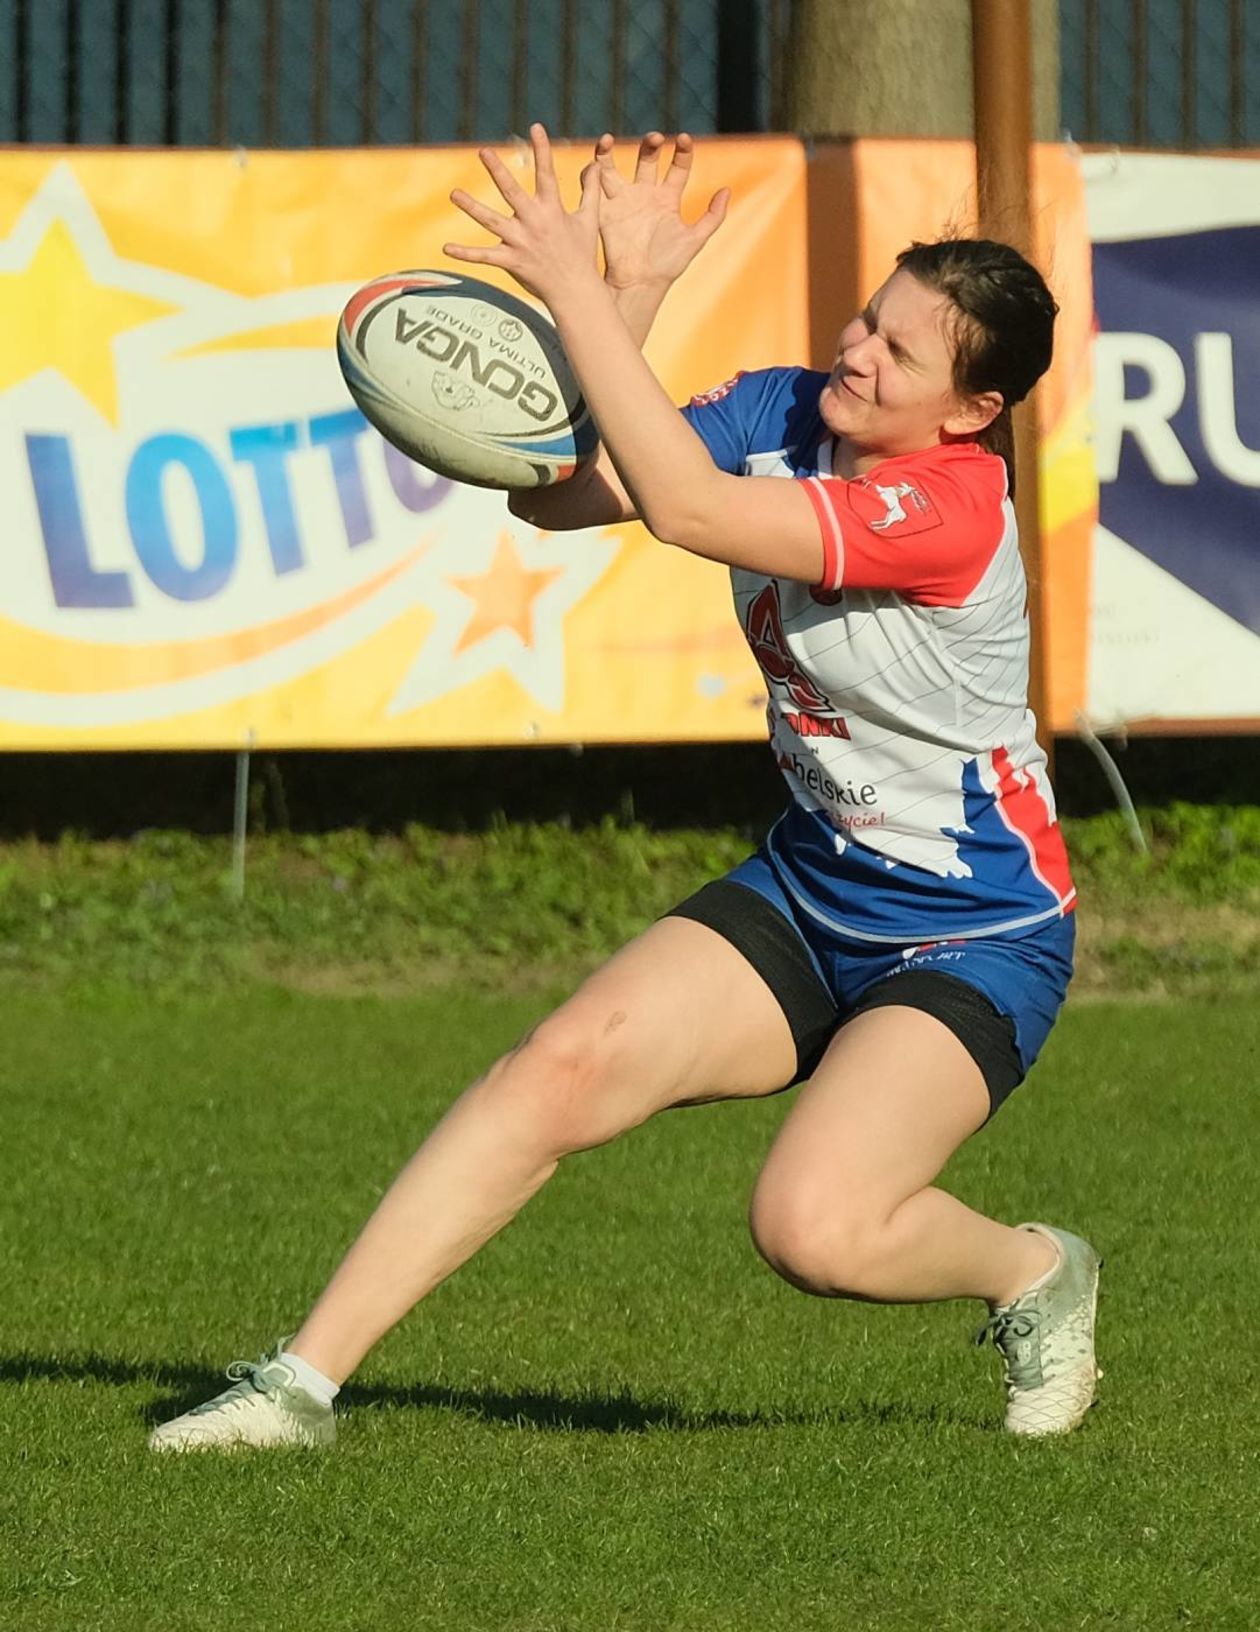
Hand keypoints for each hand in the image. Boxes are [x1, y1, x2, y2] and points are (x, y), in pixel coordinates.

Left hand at [444, 123, 601, 307]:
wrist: (576, 292)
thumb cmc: (582, 255)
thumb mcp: (589, 219)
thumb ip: (591, 190)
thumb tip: (596, 165)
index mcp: (552, 210)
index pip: (547, 174)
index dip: (542, 150)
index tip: (536, 127)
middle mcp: (534, 223)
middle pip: (512, 192)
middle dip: (497, 170)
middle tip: (483, 151)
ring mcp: (521, 243)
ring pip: (491, 222)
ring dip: (471, 207)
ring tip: (454, 193)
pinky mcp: (511, 262)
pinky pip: (484, 257)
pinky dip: (465, 254)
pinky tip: (446, 249)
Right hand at [586, 131, 729, 291]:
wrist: (639, 284)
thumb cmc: (668, 265)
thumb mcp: (694, 240)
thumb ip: (712, 217)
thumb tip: (727, 191)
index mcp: (668, 200)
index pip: (678, 168)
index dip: (683, 152)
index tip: (684, 139)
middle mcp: (645, 196)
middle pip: (647, 160)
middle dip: (650, 146)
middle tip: (654, 138)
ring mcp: (624, 202)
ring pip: (615, 168)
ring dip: (609, 152)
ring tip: (608, 139)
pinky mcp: (605, 211)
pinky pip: (594, 187)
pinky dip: (591, 172)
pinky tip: (595, 161)